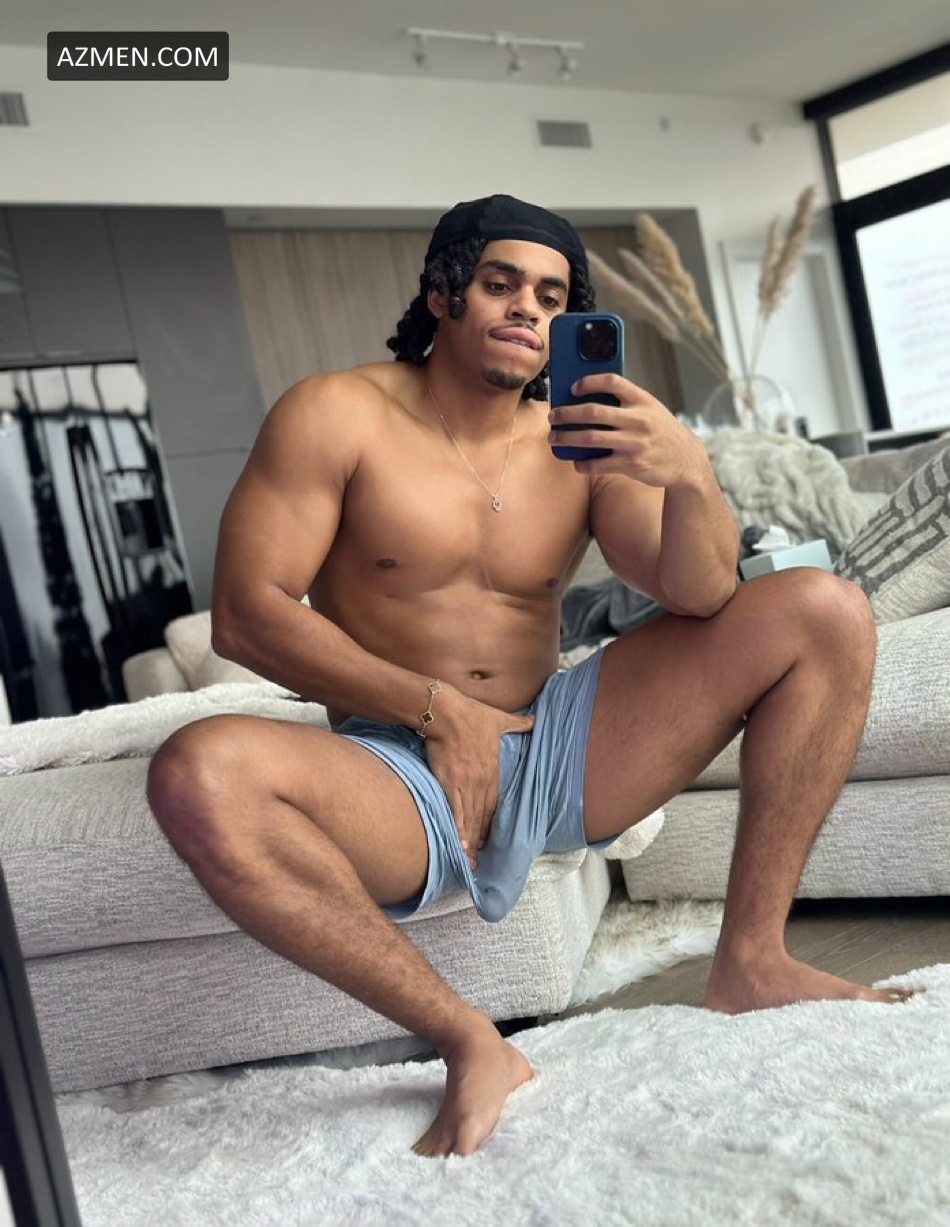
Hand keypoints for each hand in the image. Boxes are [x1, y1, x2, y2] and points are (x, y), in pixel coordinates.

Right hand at [421, 686, 533, 869]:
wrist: (446, 714)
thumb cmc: (472, 715)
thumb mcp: (500, 719)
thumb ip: (519, 724)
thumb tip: (535, 720)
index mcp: (493, 771)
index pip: (494, 803)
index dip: (491, 822)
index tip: (489, 837)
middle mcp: (482, 782)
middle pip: (482, 816)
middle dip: (481, 838)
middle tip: (479, 859)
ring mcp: (465, 785)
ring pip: (470, 819)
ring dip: (471, 841)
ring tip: (470, 860)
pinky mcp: (448, 784)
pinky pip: (455, 812)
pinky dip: (458, 830)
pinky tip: (459, 847)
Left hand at [550, 373, 710, 486]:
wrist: (686, 461)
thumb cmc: (661, 432)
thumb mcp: (651, 410)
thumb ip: (627, 403)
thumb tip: (586, 400)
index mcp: (643, 400)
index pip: (613, 382)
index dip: (589, 382)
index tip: (573, 387)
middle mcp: (639, 420)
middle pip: (593, 412)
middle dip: (567, 414)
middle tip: (553, 416)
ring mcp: (634, 443)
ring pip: (590, 438)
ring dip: (567, 438)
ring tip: (554, 438)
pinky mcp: (632, 465)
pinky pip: (598, 465)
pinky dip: (583, 464)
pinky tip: (576, 462)